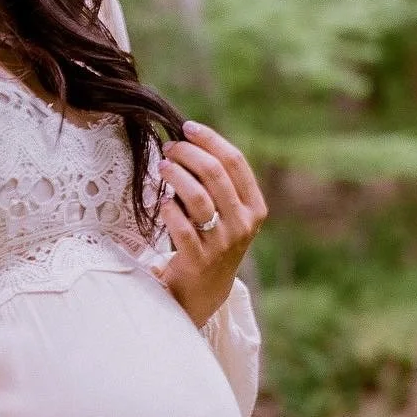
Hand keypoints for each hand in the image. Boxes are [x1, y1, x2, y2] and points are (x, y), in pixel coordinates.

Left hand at [157, 122, 267, 328]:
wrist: (205, 289)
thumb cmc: (211, 237)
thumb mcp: (227, 211)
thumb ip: (218, 182)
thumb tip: (189, 138)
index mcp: (254, 207)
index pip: (235, 162)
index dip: (210, 139)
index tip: (187, 127)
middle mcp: (243, 224)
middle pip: (215, 173)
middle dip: (188, 153)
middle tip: (169, 147)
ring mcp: (223, 243)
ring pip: (197, 197)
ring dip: (175, 174)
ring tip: (162, 165)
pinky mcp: (199, 259)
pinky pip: (180, 225)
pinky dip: (168, 208)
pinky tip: (161, 201)